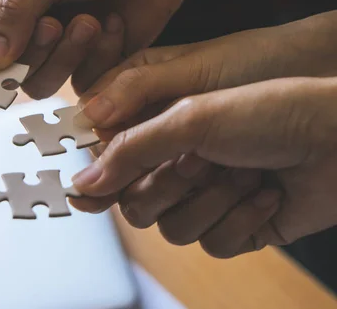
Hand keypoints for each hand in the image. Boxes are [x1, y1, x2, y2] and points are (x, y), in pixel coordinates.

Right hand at [0, 0, 279, 97]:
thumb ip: (16, 11)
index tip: (4, 54)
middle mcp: (26, 23)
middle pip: (9, 70)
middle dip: (34, 53)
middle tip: (54, 24)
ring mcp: (60, 42)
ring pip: (43, 81)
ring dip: (66, 57)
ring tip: (90, 22)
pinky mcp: (96, 55)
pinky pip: (85, 80)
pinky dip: (101, 56)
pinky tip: (115, 22)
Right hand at [73, 77, 336, 257]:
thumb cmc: (268, 106)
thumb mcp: (189, 115)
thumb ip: (130, 147)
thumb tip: (83, 181)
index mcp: (158, 124)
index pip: (108, 160)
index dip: (99, 177)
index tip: (85, 194)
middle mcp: (176, 162)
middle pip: (134, 202)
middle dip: (170, 184)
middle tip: (201, 160)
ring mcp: (205, 195)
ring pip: (172, 229)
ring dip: (213, 201)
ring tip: (245, 171)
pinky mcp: (234, 224)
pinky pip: (213, 244)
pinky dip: (242, 219)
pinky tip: (266, 194)